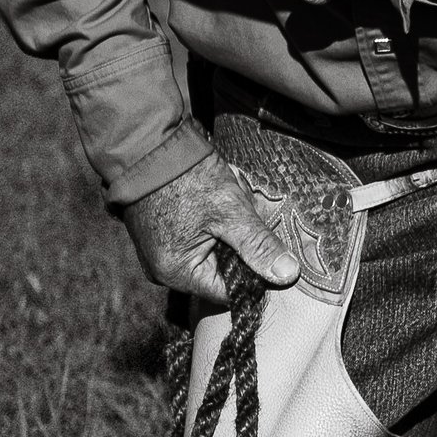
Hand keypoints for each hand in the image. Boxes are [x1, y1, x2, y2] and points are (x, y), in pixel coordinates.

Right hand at [121, 144, 300, 304]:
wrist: (147, 145)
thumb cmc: (187, 178)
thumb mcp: (231, 210)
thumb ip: (259, 246)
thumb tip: (288, 276)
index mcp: (177, 273)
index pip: (229, 291)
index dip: (255, 272)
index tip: (269, 245)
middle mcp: (164, 271)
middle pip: (221, 270)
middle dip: (240, 241)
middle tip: (244, 209)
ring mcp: (160, 253)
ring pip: (213, 251)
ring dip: (229, 226)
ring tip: (228, 197)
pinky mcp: (161, 235)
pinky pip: (198, 238)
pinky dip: (214, 220)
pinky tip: (216, 195)